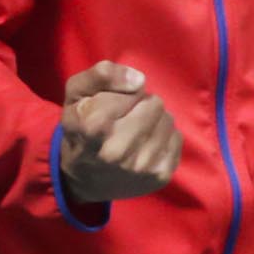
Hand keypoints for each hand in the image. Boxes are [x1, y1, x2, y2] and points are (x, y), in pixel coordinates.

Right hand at [57, 61, 178, 202]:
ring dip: (153, 120)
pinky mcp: (160, 176)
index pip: (133, 91)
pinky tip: (144, 144)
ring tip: (133, 130)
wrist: (83, 179)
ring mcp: (141, 167)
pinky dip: (163, 136)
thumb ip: (101, 75)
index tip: (111, 103)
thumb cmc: (79, 129)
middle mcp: (118, 151)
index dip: (124, 92)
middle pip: (154, 103)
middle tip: (124, 117)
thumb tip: (139, 80)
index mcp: (93, 127)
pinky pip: (176, 138)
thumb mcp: (76, 94)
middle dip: (141, 104)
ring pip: (167, 119)